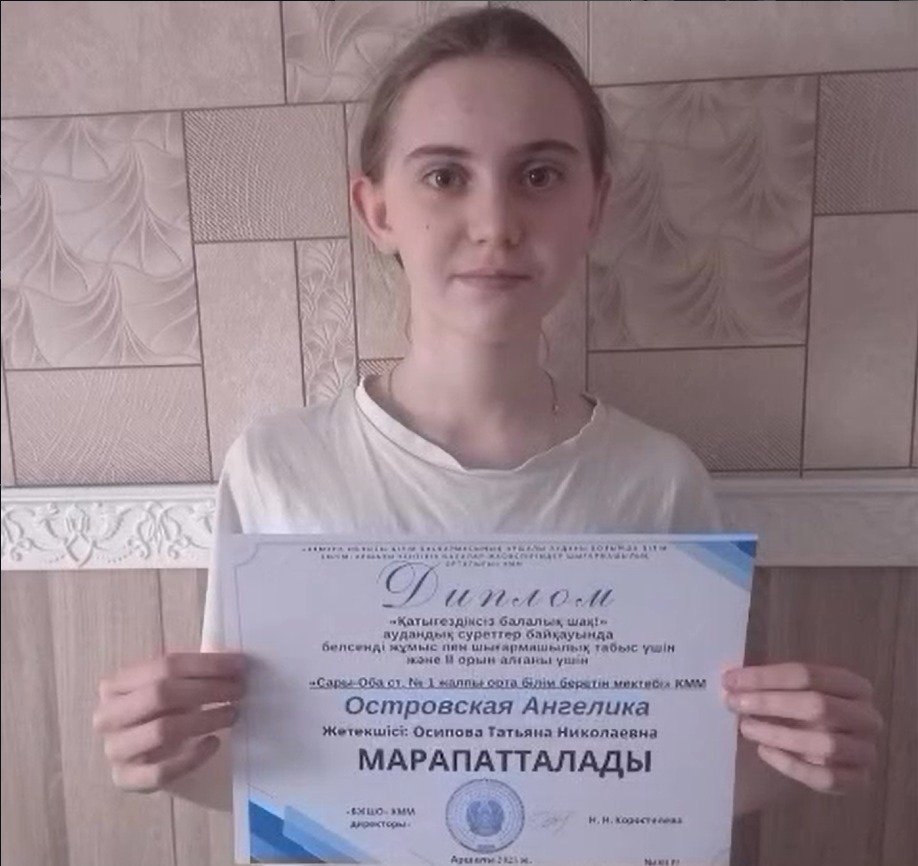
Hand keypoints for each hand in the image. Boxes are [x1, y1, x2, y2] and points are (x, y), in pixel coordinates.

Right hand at [93, 652, 246, 791]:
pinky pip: (161, 771)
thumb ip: (197, 670)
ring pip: (162, 730)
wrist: (148, 755)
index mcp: (117, 684)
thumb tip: (234, 659)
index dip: (206, 664)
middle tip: (238, 690)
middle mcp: (108, 715)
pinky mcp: (126, 780)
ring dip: (204, 720)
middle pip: (161, 694)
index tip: (239, 665)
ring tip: (232, 714)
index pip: (165, 665)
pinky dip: (192, 757)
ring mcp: (114, 749)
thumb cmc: (165, 711)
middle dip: (207, 689)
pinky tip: (213, 743)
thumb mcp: (175, 685)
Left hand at [722, 662, 882, 795]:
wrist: (831, 748)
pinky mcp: (858, 781)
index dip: (765, 676)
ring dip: (778, 735)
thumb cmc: (805, 708)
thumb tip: (729, 676)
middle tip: (734, 704)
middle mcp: (867, 716)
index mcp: (852, 684)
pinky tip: (764, 752)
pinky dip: (791, 765)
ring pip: (825, 744)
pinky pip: (825, 777)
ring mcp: (865, 751)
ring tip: (746, 728)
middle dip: (769, 703)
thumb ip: (765, 681)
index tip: (730, 680)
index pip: (807, 674)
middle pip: (818, 706)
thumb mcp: (791, 689)